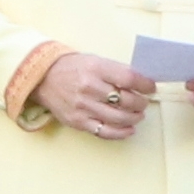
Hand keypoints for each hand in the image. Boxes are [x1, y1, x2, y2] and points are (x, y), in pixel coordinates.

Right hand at [32, 51, 156, 139]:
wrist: (43, 78)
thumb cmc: (72, 68)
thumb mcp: (95, 61)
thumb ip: (116, 72)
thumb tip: (141, 84)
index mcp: (96, 68)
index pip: (129, 78)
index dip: (145, 85)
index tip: (151, 88)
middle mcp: (89, 87)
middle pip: (126, 100)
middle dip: (141, 103)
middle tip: (143, 102)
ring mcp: (83, 107)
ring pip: (119, 118)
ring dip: (134, 118)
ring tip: (138, 115)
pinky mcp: (78, 122)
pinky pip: (105, 131)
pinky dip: (121, 133)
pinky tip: (129, 129)